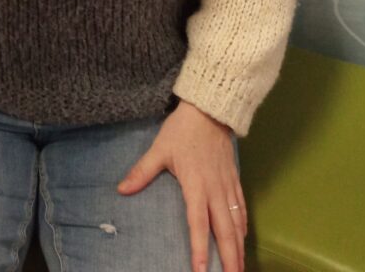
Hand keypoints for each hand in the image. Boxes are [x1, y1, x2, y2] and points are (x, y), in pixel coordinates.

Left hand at [117, 100, 246, 271]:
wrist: (209, 109)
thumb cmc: (182, 130)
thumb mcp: (160, 148)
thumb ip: (142, 171)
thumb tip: (121, 189)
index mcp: (196, 185)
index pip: (198, 223)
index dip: (200, 248)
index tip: (202, 271)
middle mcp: (215, 189)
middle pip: (225, 230)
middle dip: (229, 257)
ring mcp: (227, 185)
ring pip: (236, 222)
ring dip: (239, 247)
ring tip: (240, 268)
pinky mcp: (234, 178)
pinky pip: (241, 207)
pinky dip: (243, 226)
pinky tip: (243, 239)